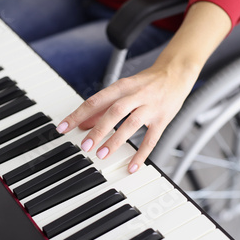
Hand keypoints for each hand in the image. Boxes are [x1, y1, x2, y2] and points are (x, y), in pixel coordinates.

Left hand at [56, 64, 197, 172]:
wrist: (176, 73)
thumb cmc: (145, 83)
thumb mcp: (122, 90)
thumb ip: (102, 107)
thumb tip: (81, 124)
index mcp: (121, 86)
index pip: (95, 100)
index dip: (78, 115)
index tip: (63, 128)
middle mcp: (135, 95)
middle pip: (113, 111)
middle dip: (97, 129)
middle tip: (84, 145)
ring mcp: (150, 107)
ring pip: (131, 124)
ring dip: (115, 140)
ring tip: (101, 154)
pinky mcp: (163, 119)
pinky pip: (151, 139)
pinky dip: (141, 154)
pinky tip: (131, 166)